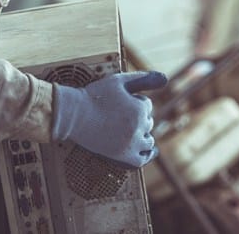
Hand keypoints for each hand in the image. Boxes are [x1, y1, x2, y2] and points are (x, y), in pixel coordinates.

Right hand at [51, 70, 167, 167]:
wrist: (73, 114)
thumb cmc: (94, 95)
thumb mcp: (119, 80)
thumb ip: (143, 78)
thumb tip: (165, 78)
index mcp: (139, 109)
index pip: (147, 106)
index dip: (135, 102)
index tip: (122, 104)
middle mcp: (138, 127)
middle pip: (148, 123)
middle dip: (138, 118)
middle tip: (121, 117)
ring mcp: (131, 143)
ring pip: (148, 141)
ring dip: (142, 135)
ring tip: (129, 131)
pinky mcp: (122, 156)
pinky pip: (142, 159)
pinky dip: (146, 155)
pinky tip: (147, 152)